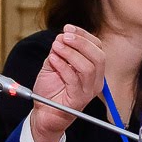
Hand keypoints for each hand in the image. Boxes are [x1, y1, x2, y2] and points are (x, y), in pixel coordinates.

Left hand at [29, 26, 105, 141]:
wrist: (43, 114)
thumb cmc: (50, 91)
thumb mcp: (53, 65)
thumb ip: (59, 51)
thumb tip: (61, 36)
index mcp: (93, 69)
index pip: (97, 47)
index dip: (83, 35)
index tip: (68, 28)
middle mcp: (95, 80)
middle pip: (98, 56)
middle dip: (81, 42)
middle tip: (64, 36)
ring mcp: (88, 91)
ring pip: (88, 67)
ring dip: (71, 53)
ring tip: (56, 47)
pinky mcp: (78, 100)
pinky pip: (74, 80)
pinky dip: (62, 66)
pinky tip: (52, 59)